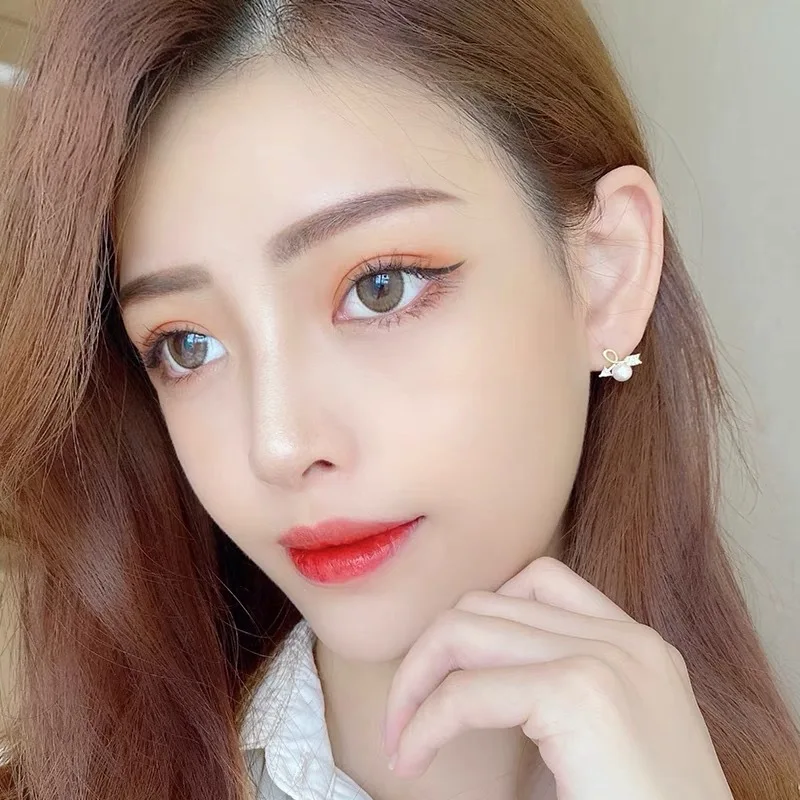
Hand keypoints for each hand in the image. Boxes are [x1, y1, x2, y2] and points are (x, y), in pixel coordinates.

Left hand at [382, 557, 732, 799]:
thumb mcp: (600, 737)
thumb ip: (555, 690)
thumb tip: (469, 674)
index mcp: (634, 644)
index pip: (535, 582)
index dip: (474, 625)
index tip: (447, 686)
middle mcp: (624, 639)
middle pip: (488, 601)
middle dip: (430, 653)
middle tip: (405, 715)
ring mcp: (606, 659)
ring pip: (466, 628)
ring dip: (415, 680)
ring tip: (401, 734)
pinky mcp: (581, 695)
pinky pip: (466, 693)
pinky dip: (424, 723)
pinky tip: (412, 759)